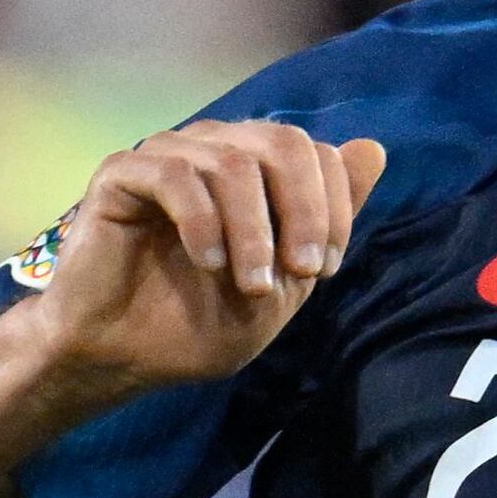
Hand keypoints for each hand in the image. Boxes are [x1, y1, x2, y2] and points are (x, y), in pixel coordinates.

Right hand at [28, 120, 389, 399]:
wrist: (125, 356)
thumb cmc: (201, 322)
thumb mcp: (286, 283)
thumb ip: (326, 221)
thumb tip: (374, 148)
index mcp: (257, 170)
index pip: (317, 152)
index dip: (334, 208)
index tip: (322, 270)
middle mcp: (214, 149)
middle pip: (284, 142)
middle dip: (305, 211)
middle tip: (300, 272)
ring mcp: (167, 156)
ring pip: (232, 161)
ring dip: (254, 231)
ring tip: (249, 284)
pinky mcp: (122, 173)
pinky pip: (174, 174)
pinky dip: (203, 222)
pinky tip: (207, 263)